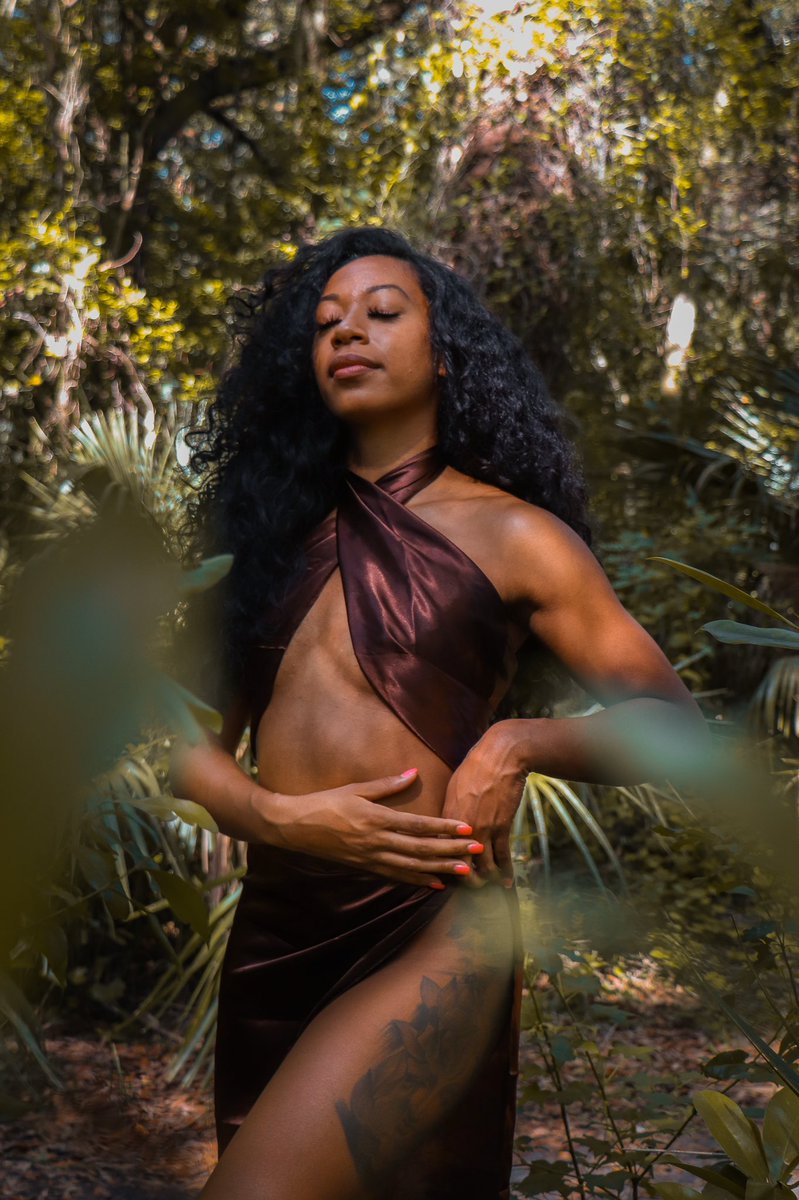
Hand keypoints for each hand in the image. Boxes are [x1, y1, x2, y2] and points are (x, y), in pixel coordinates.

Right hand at [262, 768, 481, 889]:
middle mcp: (376, 841)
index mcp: (376, 819)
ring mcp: (370, 857)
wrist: (294, 827)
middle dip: (452, 851)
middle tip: (477, 851)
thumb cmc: (325, 803)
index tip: (467, 829)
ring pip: (412, 866)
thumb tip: (414, 773)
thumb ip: (387, 785)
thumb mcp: (355, 789)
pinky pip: (395, 875)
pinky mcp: (364, 867)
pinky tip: (434, 883)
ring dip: (440, 869)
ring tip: (465, 872)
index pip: (418, 825)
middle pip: (421, 848)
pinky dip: (416, 880)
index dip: (444, 828)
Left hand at [441, 722, 529, 887]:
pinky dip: (505, 872)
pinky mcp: (502, 828)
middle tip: (468, 886)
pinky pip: (502, 857)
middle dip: (464, 880)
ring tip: (487, 887)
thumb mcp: (453, 787)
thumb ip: (448, 809)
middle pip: (459, 864)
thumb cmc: (474, 767)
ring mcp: (483, 829)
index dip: (441, 866)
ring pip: (482, 865)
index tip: (444, 875)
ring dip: (485, 879)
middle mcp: (461, 828)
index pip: (438, 851)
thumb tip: (444, 822)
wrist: (501, 757)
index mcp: (445, 818)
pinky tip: (506, 883)